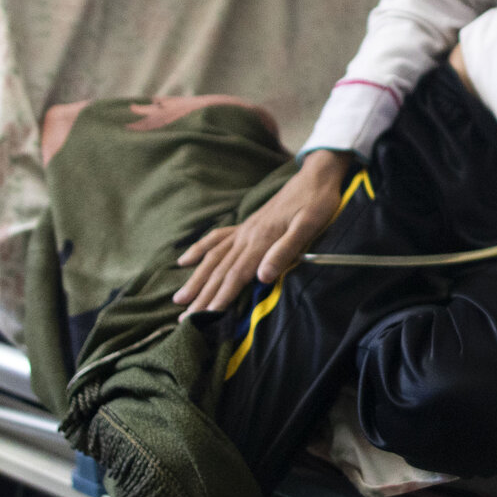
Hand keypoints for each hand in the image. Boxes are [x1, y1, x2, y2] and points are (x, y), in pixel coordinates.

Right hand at [174, 149, 358, 317]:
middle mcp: (246, 237)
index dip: (220, 299)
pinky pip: (216, 238)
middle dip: (202, 297)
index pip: (235, 276)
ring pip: (213, 258)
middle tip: (184, 320)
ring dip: (196, 279)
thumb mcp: (309, 226)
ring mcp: (243, 231)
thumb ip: (284, 251)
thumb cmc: (316, 203)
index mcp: (261, 241)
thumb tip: (262, 276)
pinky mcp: (246, 226)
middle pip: (219, 271)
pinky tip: (184, 261)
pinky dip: (199, 250)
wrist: (315, 177)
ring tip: (179, 299)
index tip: (204, 319)